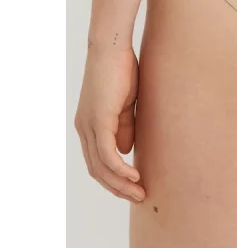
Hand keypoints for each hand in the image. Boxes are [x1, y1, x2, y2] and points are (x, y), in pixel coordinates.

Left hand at [75, 44, 145, 202]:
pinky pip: (107, 154)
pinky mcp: (98, 121)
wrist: (112, 49)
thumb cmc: (121, 70)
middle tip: (139, 197)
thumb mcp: (125, 104)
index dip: (115, 178)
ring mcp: (89, 126)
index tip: (134, 187)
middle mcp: (84, 129)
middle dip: (118, 188)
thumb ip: (124, 127)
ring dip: (120, 184)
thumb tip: (125, 151)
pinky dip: (120, 169)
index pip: (98, 161)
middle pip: (97, 170)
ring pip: (100, 167)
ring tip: (140, 192)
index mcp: (90, 125)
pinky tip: (134, 176)